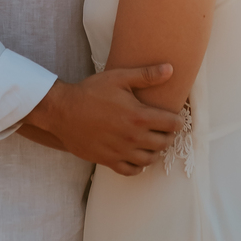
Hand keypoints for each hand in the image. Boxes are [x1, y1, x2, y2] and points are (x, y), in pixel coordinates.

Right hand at [26, 66, 179, 175]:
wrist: (62, 111)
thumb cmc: (90, 92)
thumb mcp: (119, 77)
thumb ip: (146, 75)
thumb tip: (170, 69)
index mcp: (138, 116)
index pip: (172, 124)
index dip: (178, 121)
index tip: (175, 118)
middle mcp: (132, 137)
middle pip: (164, 143)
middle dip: (168, 135)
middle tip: (164, 129)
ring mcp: (120, 151)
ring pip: (150, 159)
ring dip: (155, 151)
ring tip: (152, 142)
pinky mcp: (108, 160)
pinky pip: (131, 171)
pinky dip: (139, 166)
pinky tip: (137, 156)